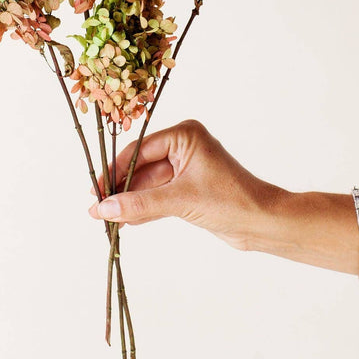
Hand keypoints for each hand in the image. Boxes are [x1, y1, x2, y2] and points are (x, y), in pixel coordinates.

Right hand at [89, 118, 284, 252]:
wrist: (263, 223)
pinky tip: (124, 220)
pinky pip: (158, 196)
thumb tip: (104, 209)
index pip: (139, 150)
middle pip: (141, 167)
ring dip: (129, 201)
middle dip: (120, 188)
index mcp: (185, 135)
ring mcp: (186, 168)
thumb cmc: (231, 201)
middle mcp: (184, 146)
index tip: (95, 190)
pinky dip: (143, 208)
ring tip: (105, 218)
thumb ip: (140, 204)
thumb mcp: (181, 201)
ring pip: (148, 184)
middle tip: (97, 207)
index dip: (115, 171)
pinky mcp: (189, 189)